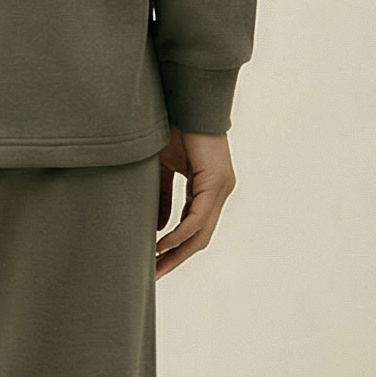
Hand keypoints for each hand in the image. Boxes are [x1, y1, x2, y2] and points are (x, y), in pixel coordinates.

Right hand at [155, 129, 235, 278]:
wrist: (183, 101)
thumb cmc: (173, 129)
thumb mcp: (163, 169)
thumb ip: (163, 197)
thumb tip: (160, 228)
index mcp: (209, 188)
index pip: (195, 228)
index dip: (175, 248)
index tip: (155, 264)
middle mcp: (220, 191)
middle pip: (200, 237)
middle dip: (176, 258)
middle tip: (154, 275)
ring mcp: (221, 188)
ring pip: (201, 232)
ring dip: (177, 252)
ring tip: (155, 267)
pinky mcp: (216, 182)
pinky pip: (197, 217)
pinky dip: (180, 234)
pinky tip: (162, 245)